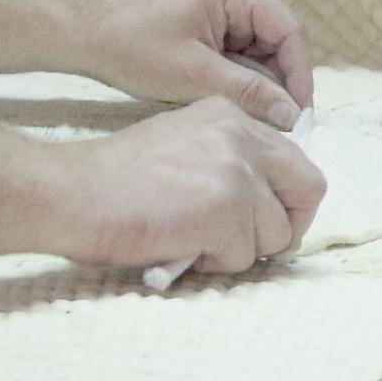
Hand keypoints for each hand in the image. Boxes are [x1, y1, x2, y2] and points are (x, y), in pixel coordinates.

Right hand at [36, 98, 326, 274]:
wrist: (72, 192)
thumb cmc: (113, 181)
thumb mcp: (180, 146)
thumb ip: (225, 162)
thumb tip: (263, 205)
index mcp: (229, 116)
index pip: (293, 159)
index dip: (286, 199)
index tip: (268, 221)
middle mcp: (240, 136)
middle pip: (309, 189)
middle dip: (290, 226)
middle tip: (259, 248)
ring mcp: (236, 172)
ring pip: (277, 234)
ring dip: (241, 251)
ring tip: (194, 243)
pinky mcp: (226, 210)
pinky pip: (245, 257)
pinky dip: (215, 264)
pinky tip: (180, 248)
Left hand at [80, 0, 313, 124]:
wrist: (86, 36)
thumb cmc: (134, 49)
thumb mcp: (195, 76)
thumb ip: (248, 92)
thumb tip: (291, 114)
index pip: (288, 30)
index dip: (300, 73)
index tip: (299, 113)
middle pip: (278, 37)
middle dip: (282, 79)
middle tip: (284, 122)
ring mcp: (223, 1)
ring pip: (261, 46)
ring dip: (263, 80)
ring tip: (264, 117)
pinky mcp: (210, 18)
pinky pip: (241, 47)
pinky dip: (244, 74)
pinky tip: (243, 102)